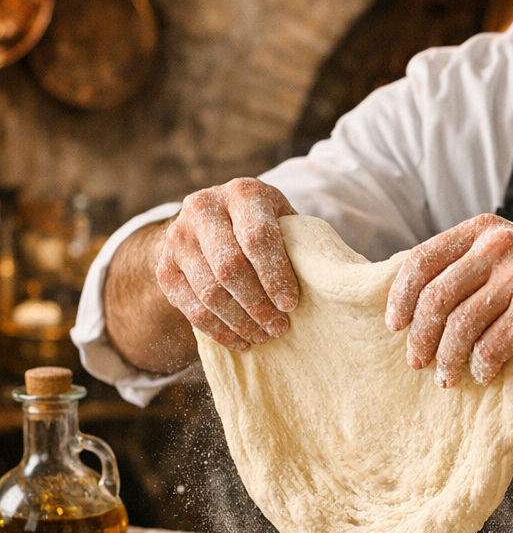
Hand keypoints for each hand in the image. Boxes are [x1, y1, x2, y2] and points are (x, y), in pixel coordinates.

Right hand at [155, 178, 298, 351]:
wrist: (211, 220)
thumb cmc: (265, 224)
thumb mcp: (284, 220)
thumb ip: (298, 243)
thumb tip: (328, 282)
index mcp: (242, 193)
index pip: (258, 237)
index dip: (275, 275)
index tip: (290, 304)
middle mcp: (203, 208)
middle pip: (229, 267)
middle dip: (257, 304)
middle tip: (279, 327)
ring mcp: (178, 237)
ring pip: (208, 291)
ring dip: (239, 321)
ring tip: (263, 336)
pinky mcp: (164, 265)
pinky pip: (188, 307)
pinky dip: (217, 329)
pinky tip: (239, 340)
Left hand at [385, 214, 512, 386]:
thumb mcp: (509, 257)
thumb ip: (468, 267)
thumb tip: (409, 302)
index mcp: (484, 230)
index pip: (421, 261)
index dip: (400, 298)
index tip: (394, 326)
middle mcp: (499, 246)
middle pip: (435, 297)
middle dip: (420, 337)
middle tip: (416, 362)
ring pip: (458, 326)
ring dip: (447, 360)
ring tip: (446, 378)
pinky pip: (489, 347)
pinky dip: (480, 367)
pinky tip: (482, 374)